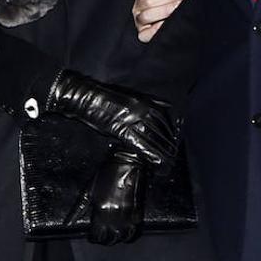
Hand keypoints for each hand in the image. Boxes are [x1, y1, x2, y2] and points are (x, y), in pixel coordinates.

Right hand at [45, 70, 178, 166]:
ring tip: (167, 165)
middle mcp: (145, 111)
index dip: (171, 136)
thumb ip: (149, 102)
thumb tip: (164, 108)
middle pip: (163, 133)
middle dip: (169, 148)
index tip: (173, 145)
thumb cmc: (106, 96)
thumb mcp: (132, 96)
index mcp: (148, 102)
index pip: (167, 122)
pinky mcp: (123, 130)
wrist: (87, 97)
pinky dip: (151, 156)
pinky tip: (156, 164)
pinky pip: (142, 146)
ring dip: (164, 155)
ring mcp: (135, 121)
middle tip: (172, 158)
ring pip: (156, 141)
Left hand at [85, 150, 146, 244]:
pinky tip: (123, 233)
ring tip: (111, 237)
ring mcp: (128, 215)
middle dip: (104, 240)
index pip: (96, 235)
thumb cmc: (105, 174)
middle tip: (100, 238)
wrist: (127, 162)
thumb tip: (68, 223)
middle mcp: (115, 215)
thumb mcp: (88, 190)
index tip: (91, 237)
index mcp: (100, 209)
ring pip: (123, 237)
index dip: (93, 238)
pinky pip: (134, 231)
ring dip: (116, 239)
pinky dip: (128, 235)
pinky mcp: (138, 212)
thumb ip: (78, 209)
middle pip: (110, 238)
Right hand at [132, 0, 187, 42]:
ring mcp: (137, 19)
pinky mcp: (142, 33)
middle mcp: (134, 4)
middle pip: (149, 0)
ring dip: (166, 10)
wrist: (164, 10)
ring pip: (147, 15)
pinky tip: (166, 23)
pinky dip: (155, 31)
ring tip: (179, 5)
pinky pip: (144, 35)